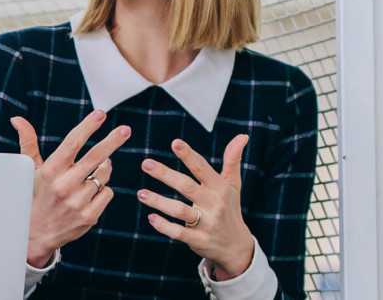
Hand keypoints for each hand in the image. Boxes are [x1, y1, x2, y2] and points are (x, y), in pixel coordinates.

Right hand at [11, 110, 130, 266]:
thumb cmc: (34, 194)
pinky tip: (89, 193)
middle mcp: (64, 186)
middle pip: (95, 157)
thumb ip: (28, 142)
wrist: (35, 233)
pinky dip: (102, 189)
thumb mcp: (31, 169)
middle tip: (125, 130)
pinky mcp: (89, 216)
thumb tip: (17, 119)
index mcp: (50, 171)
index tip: (101, 113)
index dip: (88, 126)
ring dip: (102, 170)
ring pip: (103, 175)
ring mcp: (78, 202)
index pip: (72, 143)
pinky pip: (107, 192)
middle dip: (112, 141)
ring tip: (89, 173)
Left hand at [138, 135, 254, 279]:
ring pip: (179, 210)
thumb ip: (232, 160)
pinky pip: (178, 233)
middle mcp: (214, 205)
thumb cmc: (230, 209)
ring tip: (140, 193)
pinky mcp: (198, 240)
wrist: (236, 246)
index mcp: (220, 188)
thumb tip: (242, 135)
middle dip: (165, 174)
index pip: (203, 168)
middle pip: (187, 187)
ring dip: (158, 201)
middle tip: (145, 163)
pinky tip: (151, 217)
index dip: (189, 155)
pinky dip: (163, 226)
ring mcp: (206, 224)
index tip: (175, 142)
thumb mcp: (232, 185)